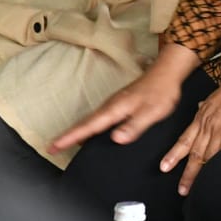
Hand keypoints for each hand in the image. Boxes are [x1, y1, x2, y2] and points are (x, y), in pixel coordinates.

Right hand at [50, 64, 183, 152]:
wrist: (167, 73)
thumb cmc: (161, 91)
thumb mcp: (152, 112)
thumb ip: (134, 125)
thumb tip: (116, 139)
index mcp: (115, 109)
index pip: (88, 126)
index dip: (70, 137)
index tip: (54, 146)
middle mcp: (110, 105)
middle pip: (84, 123)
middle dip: (67, 135)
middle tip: (52, 147)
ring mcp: (114, 103)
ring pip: (91, 120)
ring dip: (77, 131)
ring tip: (65, 143)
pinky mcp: (119, 103)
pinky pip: (99, 117)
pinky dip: (89, 126)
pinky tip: (91, 133)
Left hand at [161, 72, 220, 194]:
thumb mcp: (216, 94)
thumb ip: (208, 105)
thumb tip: (200, 108)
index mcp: (203, 114)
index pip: (185, 139)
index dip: (175, 155)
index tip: (165, 167)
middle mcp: (208, 123)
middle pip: (194, 153)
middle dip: (186, 173)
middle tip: (181, 189)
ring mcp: (220, 129)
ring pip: (206, 156)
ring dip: (198, 174)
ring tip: (193, 189)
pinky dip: (217, 166)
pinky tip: (214, 176)